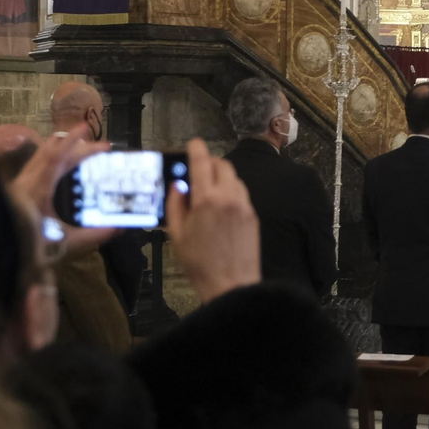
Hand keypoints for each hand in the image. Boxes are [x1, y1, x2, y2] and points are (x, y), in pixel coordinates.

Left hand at [9, 129, 115, 255]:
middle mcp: (28, 181)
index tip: (87, 128)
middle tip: (99, 145)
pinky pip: (34, 167)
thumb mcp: (65, 244)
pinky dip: (48, 159)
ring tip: (78, 146)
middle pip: (51, 154)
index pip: (56, 158)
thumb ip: (93, 236)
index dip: (72, 141)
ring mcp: (19, 185)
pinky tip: (57, 167)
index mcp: (39, 189)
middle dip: (76, 145)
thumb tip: (119, 229)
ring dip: (59, 149)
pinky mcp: (15, 192)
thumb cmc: (30, 247)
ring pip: (39, 158)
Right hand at [167, 138, 260, 302]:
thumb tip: (177, 185)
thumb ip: (175, 205)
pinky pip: (242, 194)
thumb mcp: (177, 235)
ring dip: (221, 177)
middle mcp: (228, 197)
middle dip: (210, 163)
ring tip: (209, 192)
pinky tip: (222, 207)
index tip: (193, 143)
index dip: (196, 148)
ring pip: (234, 178)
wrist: (231, 284)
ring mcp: (244, 205)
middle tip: (198, 171)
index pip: (202, 161)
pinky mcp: (253, 215)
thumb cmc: (199, 263)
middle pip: (222, 165)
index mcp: (206, 200)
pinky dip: (231, 192)